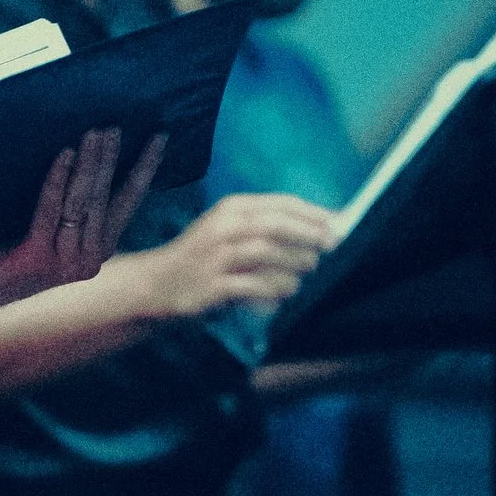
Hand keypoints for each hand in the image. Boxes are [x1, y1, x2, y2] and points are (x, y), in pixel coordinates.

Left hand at [0, 129, 164, 342]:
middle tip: (116, 124)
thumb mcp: (47, 227)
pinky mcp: (35, 260)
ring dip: (89, 164)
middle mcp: (88, 259)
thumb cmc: (3, 250)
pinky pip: (51, 211)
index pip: (129, 202)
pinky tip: (64, 154)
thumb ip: (70, 202)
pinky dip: (58, 181)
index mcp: (96, 249)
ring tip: (94, 132)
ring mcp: (63, 263)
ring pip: (82, 203)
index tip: (160, 138)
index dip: (145, 169)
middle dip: (113, 159)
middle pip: (106, 198)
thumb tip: (86, 147)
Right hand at [114, 191, 335, 320]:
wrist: (159, 282)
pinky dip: (274, 288)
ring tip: (305, 271)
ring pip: (266, 253)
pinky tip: (284, 292)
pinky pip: (253, 285)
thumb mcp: (229, 230)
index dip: (311, 212)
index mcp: (231, 208)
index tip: (336, 223)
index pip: (279, 203)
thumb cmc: (204, 255)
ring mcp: (216, 255)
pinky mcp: (213, 284)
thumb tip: (318, 230)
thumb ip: (266, 227)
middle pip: (275, 225)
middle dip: (308, 234)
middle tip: (329, 246)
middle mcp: (224, 227)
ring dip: (293, 263)